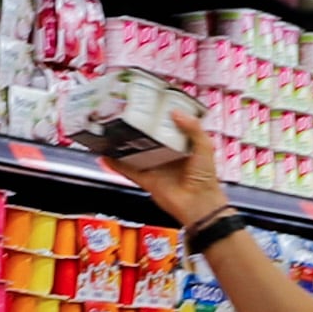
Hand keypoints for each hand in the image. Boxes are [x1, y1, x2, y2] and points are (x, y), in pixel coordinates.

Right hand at [107, 118, 228, 233]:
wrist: (198, 203)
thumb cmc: (205, 178)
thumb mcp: (205, 146)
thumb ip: (193, 128)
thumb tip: (176, 113)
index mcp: (182, 147)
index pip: (168, 129)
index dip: (159, 120)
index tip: (149, 108)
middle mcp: (166, 157)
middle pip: (148, 140)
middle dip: (139, 131)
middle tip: (127, 117)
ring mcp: (155, 168)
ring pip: (135, 154)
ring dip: (124, 146)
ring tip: (112, 133)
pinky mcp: (146, 180)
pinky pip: (128, 171)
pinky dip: (116, 165)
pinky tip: (107, 156)